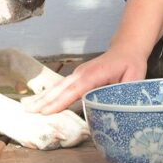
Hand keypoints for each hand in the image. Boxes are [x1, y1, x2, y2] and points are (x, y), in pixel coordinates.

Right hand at [21, 47, 146, 114]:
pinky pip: (61, 87)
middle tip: (29, 113)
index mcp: (95, 74)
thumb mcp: (134, 80)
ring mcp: (78, 73)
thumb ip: (126, 94)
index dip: (61, 101)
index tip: (46, 111)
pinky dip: (49, 95)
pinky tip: (40, 103)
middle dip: (45, 101)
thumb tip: (120, 111)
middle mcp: (83, 72)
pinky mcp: (77, 76)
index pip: (76, 89)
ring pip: (58, 87)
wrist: (126, 49)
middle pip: (61, 88)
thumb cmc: (131, 65)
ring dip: (43, 98)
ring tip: (28, 109)